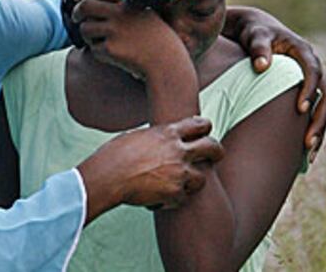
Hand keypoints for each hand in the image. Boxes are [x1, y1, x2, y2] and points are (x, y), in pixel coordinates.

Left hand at [72, 0, 186, 77]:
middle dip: (76, 12)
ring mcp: (114, 30)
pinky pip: (93, 48)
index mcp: (126, 0)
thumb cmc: (153, 37)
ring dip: (88, 35)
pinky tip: (114, 54)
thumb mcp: (141, 11)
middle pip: (84, 6)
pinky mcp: (109, 48)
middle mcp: (119, 12)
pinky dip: (99, 51)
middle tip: (77, 17)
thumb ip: (120, 3)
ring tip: (102, 40)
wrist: (164, 60)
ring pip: (85, 28)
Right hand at [77, 116, 224, 223]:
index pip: (199, 124)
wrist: (108, 176)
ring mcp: (179, 172)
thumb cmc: (114, 155)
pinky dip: (172, 200)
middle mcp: (178, 150)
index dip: (205, 127)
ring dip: (192, 182)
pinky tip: (158, 198)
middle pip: (213, 148)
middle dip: (217, 151)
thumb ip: (155, 138)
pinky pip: (182, 198)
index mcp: (168, 133)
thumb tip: (158, 140)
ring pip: (201, 179)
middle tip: (215, 156)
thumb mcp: (137, 136)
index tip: (204, 131)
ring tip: (178, 184)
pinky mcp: (175, 193)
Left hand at [222, 6, 325, 156]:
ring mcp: (310, 80)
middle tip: (308, 142)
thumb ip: (258, 47)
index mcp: (303, 51)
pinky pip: (315, 111)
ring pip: (324, 107)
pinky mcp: (304, 90)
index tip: (300, 109)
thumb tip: (262, 66)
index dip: (309, 90)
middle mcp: (312, 66)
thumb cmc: (254, 32)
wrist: (256, 30)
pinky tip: (304, 152)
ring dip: (319, 129)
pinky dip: (311, 129)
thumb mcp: (255, 35)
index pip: (314, 71)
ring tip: (309, 154)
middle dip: (319, 119)